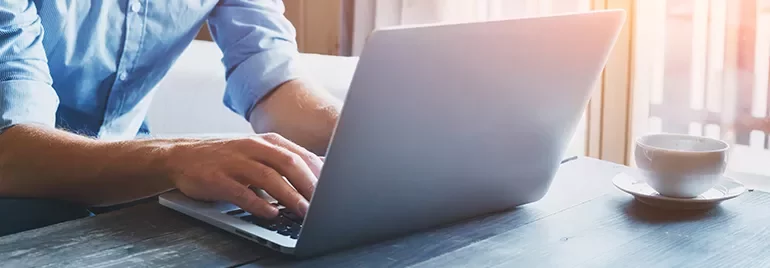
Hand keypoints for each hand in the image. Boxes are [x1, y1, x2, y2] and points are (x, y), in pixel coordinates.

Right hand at [161, 133, 322, 217]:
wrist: (181, 156)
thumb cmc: (226, 157)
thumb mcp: (257, 153)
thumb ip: (284, 161)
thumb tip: (319, 173)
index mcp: (267, 141)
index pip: (300, 155)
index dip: (319, 173)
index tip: (334, 190)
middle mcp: (253, 148)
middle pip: (289, 163)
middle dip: (309, 184)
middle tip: (323, 203)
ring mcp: (235, 162)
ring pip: (269, 177)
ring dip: (289, 196)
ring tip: (303, 212)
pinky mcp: (218, 178)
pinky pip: (242, 192)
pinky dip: (259, 203)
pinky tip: (271, 213)